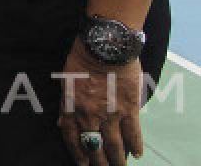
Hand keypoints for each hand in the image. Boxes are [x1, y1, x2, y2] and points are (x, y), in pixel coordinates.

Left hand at [58, 37, 146, 164]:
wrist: (105, 46)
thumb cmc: (82, 57)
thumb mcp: (66, 79)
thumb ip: (66, 102)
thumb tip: (62, 121)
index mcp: (71, 106)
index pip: (71, 137)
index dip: (77, 153)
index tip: (82, 164)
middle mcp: (89, 115)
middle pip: (93, 146)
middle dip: (98, 161)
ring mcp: (110, 114)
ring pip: (114, 146)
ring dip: (117, 160)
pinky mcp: (129, 109)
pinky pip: (133, 133)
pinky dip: (136, 146)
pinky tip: (137, 154)